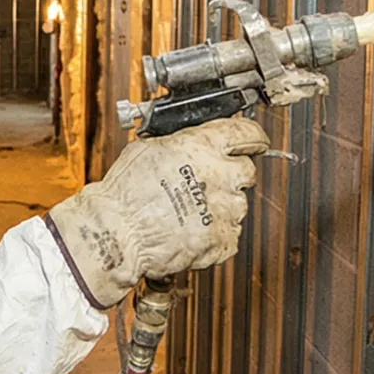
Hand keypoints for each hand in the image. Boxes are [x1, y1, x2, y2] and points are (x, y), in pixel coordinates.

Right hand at [44, 117, 268, 308]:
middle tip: (208, 183)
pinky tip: (190, 231)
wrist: (118, 234)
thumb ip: (179, 144)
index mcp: (203, 146)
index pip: (246, 133)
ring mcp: (225, 209)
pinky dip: (214, 235)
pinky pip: (229, 234)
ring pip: (238, 205)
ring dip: (221, 207)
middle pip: (247, 171)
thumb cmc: (125, 193)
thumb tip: (187, 142)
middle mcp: (221, 175)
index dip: (253, 137)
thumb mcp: (148, 149)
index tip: (256, 141)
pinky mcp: (223, 239)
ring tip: (190, 213)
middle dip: (232, 176)